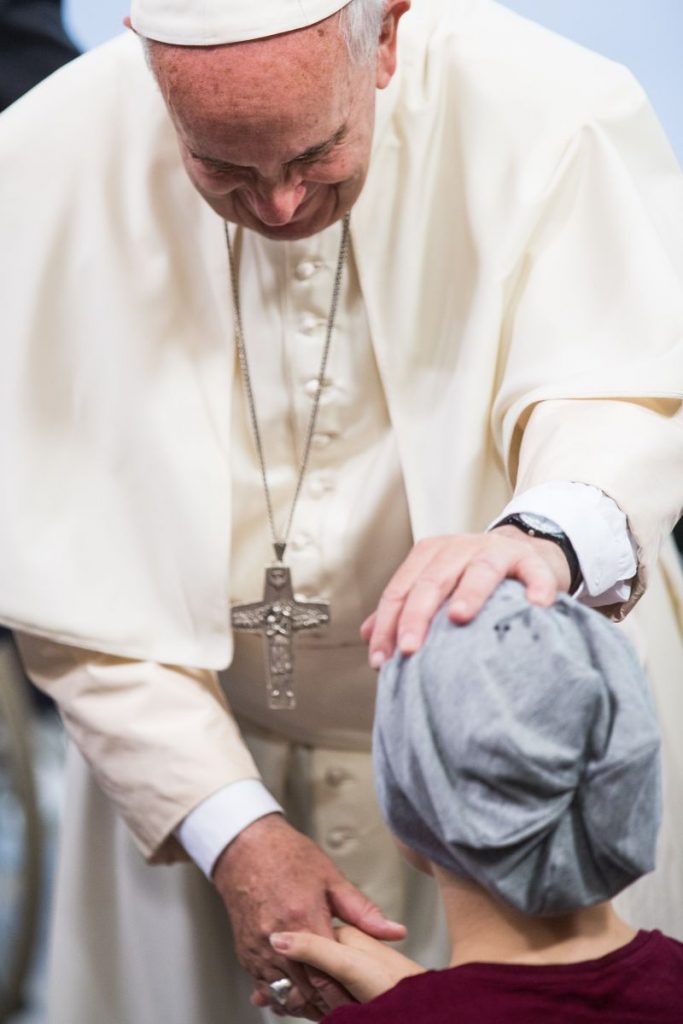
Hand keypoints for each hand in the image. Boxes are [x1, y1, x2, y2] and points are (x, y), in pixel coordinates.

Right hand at [213, 815, 405, 1019]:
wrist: (247, 848)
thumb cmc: (289, 857)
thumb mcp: (331, 878)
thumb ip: (363, 911)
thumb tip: (394, 931)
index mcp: (304, 917)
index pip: (328, 973)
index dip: (344, 992)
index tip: (359, 999)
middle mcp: (277, 936)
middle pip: (305, 989)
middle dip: (326, 1002)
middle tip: (345, 1006)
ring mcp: (258, 946)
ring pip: (283, 992)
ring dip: (304, 1001)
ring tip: (324, 1004)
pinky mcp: (245, 952)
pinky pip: (264, 985)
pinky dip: (282, 992)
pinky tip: (298, 991)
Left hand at [362, 527, 571, 666]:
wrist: (521, 553)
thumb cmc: (471, 577)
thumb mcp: (435, 585)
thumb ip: (404, 607)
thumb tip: (368, 634)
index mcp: (430, 555)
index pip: (400, 589)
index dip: (388, 623)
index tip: (380, 659)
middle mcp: (459, 548)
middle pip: (432, 580)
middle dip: (417, 614)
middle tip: (410, 648)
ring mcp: (495, 551)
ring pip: (479, 569)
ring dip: (469, 592)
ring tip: (459, 617)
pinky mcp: (530, 559)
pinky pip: (533, 571)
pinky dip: (535, 586)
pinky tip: (535, 605)